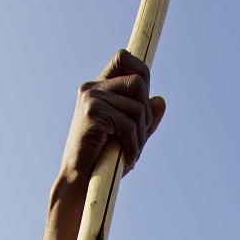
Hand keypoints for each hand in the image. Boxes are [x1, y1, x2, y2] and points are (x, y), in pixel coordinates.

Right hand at [59, 48, 165, 185]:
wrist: (79, 182)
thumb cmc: (102, 161)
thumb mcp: (129, 136)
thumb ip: (145, 118)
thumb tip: (160, 100)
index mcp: (98, 88)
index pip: (123, 58)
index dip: (141, 71)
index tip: (145, 101)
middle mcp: (92, 87)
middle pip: (138, 82)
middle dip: (147, 114)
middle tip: (139, 139)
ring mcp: (91, 98)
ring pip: (137, 106)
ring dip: (142, 134)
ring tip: (133, 153)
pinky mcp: (93, 113)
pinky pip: (129, 125)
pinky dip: (134, 146)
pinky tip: (128, 161)